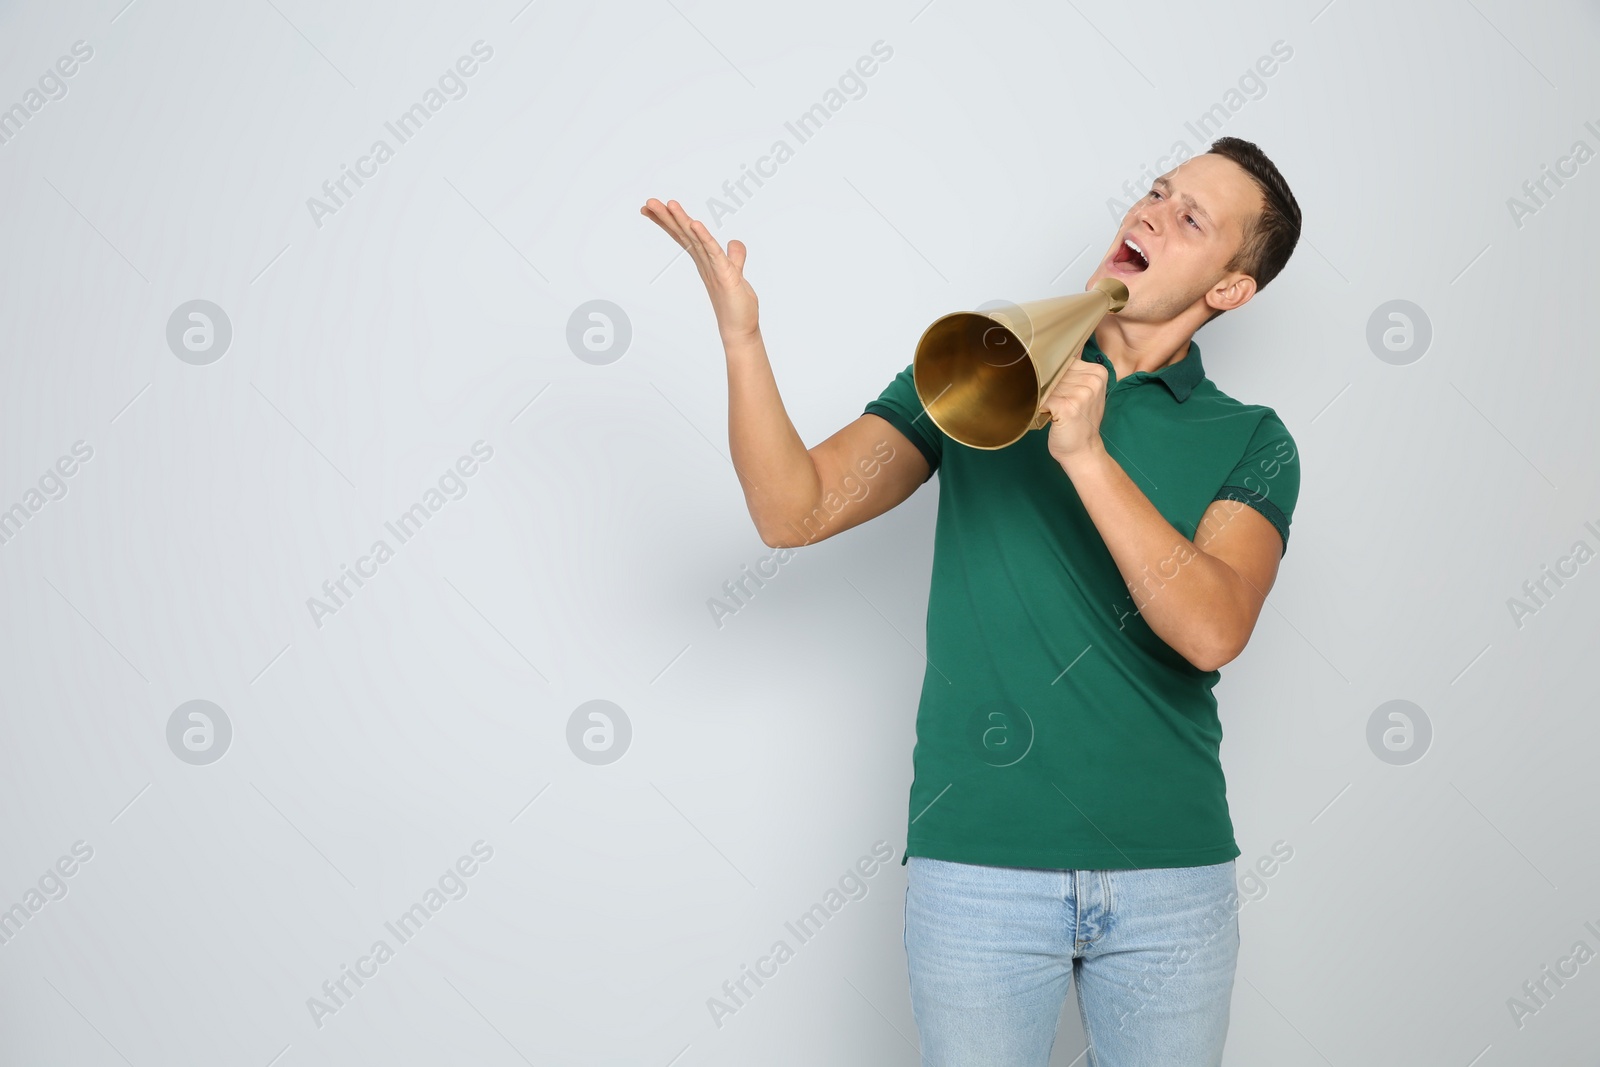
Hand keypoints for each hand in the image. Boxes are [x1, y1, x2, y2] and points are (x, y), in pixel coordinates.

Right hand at [640, 198, 759, 343]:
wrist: (740, 330)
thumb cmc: (736, 306)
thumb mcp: (736, 273)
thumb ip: (735, 256)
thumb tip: (734, 242)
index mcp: (704, 260)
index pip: (685, 236)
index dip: (670, 221)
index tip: (653, 209)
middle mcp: (704, 262)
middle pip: (683, 235)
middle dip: (666, 218)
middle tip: (647, 203)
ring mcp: (712, 268)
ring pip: (694, 239)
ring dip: (681, 221)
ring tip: (667, 205)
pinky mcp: (724, 274)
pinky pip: (713, 252)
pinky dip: (704, 237)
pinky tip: (695, 224)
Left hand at [1043, 356, 1107, 465]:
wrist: (1082, 450)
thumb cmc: (1078, 421)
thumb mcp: (1083, 392)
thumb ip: (1073, 371)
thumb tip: (1054, 345)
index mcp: (1098, 372)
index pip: (1065, 359)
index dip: (1053, 370)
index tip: (1055, 384)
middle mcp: (1091, 379)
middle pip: (1054, 372)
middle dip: (1046, 385)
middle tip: (1054, 401)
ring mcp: (1081, 392)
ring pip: (1046, 385)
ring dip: (1041, 397)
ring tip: (1051, 409)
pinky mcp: (1067, 405)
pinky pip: (1041, 398)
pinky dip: (1039, 407)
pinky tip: (1047, 415)